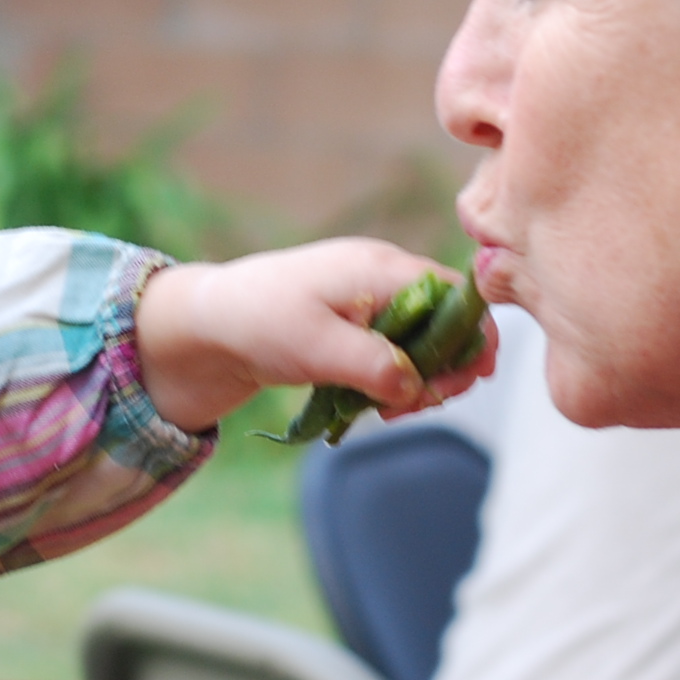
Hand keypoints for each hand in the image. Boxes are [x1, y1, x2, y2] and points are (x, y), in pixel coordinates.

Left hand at [136, 238, 498, 433]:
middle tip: (410, 408)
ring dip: (417, 380)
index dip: (473, 340)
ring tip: (385, 410)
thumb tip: (416, 387)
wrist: (207, 325)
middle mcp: (384, 277)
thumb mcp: (318, 347)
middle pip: (448, 323)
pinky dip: (393, 378)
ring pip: (424, 343)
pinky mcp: (355, 324)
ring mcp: (370, 299)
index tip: (460, 384)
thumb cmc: (259, 322)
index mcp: (383, 269)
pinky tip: (372, 401)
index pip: (459, 297)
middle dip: (443, 370)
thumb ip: (374, 365)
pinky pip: (396, 351)